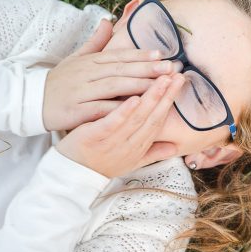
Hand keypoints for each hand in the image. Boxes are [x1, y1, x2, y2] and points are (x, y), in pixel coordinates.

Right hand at [43, 19, 180, 131]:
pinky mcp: (76, 110)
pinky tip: (136, 108)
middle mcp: (87, 73)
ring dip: (139, 85)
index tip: (163, 54)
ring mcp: (81, 91)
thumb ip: (95, 42)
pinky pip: (100, 109)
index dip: (142, 54)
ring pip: (114, 86)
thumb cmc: (59, 81)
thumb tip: (109, 21)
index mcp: (90, 61)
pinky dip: (118, 108)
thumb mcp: (75, 58)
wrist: (29, 101)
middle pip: (121, 69)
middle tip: (171, 68)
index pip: (120, 55)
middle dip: (148, 68)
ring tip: (161, 85)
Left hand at [56, 74, 183, 177]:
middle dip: (167, 96)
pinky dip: (125, 111)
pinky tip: (134, 98)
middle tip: (178, 76)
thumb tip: (175, 147)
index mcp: (139, 146)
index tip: (178, 84)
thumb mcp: (131, 162)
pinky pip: (113, 123)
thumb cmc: (100, 165)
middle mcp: (131, 144)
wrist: (72, 176)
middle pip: (153, 117)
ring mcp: (114, 141)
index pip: (159, 120)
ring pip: (137, 117)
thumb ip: (153, 152)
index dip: (170, 102)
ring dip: (151, 98)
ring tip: (162, 80)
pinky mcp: (96, 137)